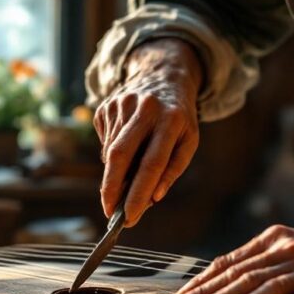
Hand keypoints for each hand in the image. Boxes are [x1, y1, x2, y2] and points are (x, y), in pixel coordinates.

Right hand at [94, 38, 202, 225]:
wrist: (164, 75)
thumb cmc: (179, 118)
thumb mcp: (188, 141)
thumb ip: (172, 169)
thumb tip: (153, 198)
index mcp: (171, 119)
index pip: (152, 163)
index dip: (138, 193)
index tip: (130, 217)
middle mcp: (145, 108)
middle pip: (120, 156)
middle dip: (111, 189)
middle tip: (109, 212)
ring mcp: (122, 104)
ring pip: (110, 152)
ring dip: (116, 172)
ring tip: (129, 172)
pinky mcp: (106, 105)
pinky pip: (105, 142)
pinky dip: (112, 154)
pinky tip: (127, 144)